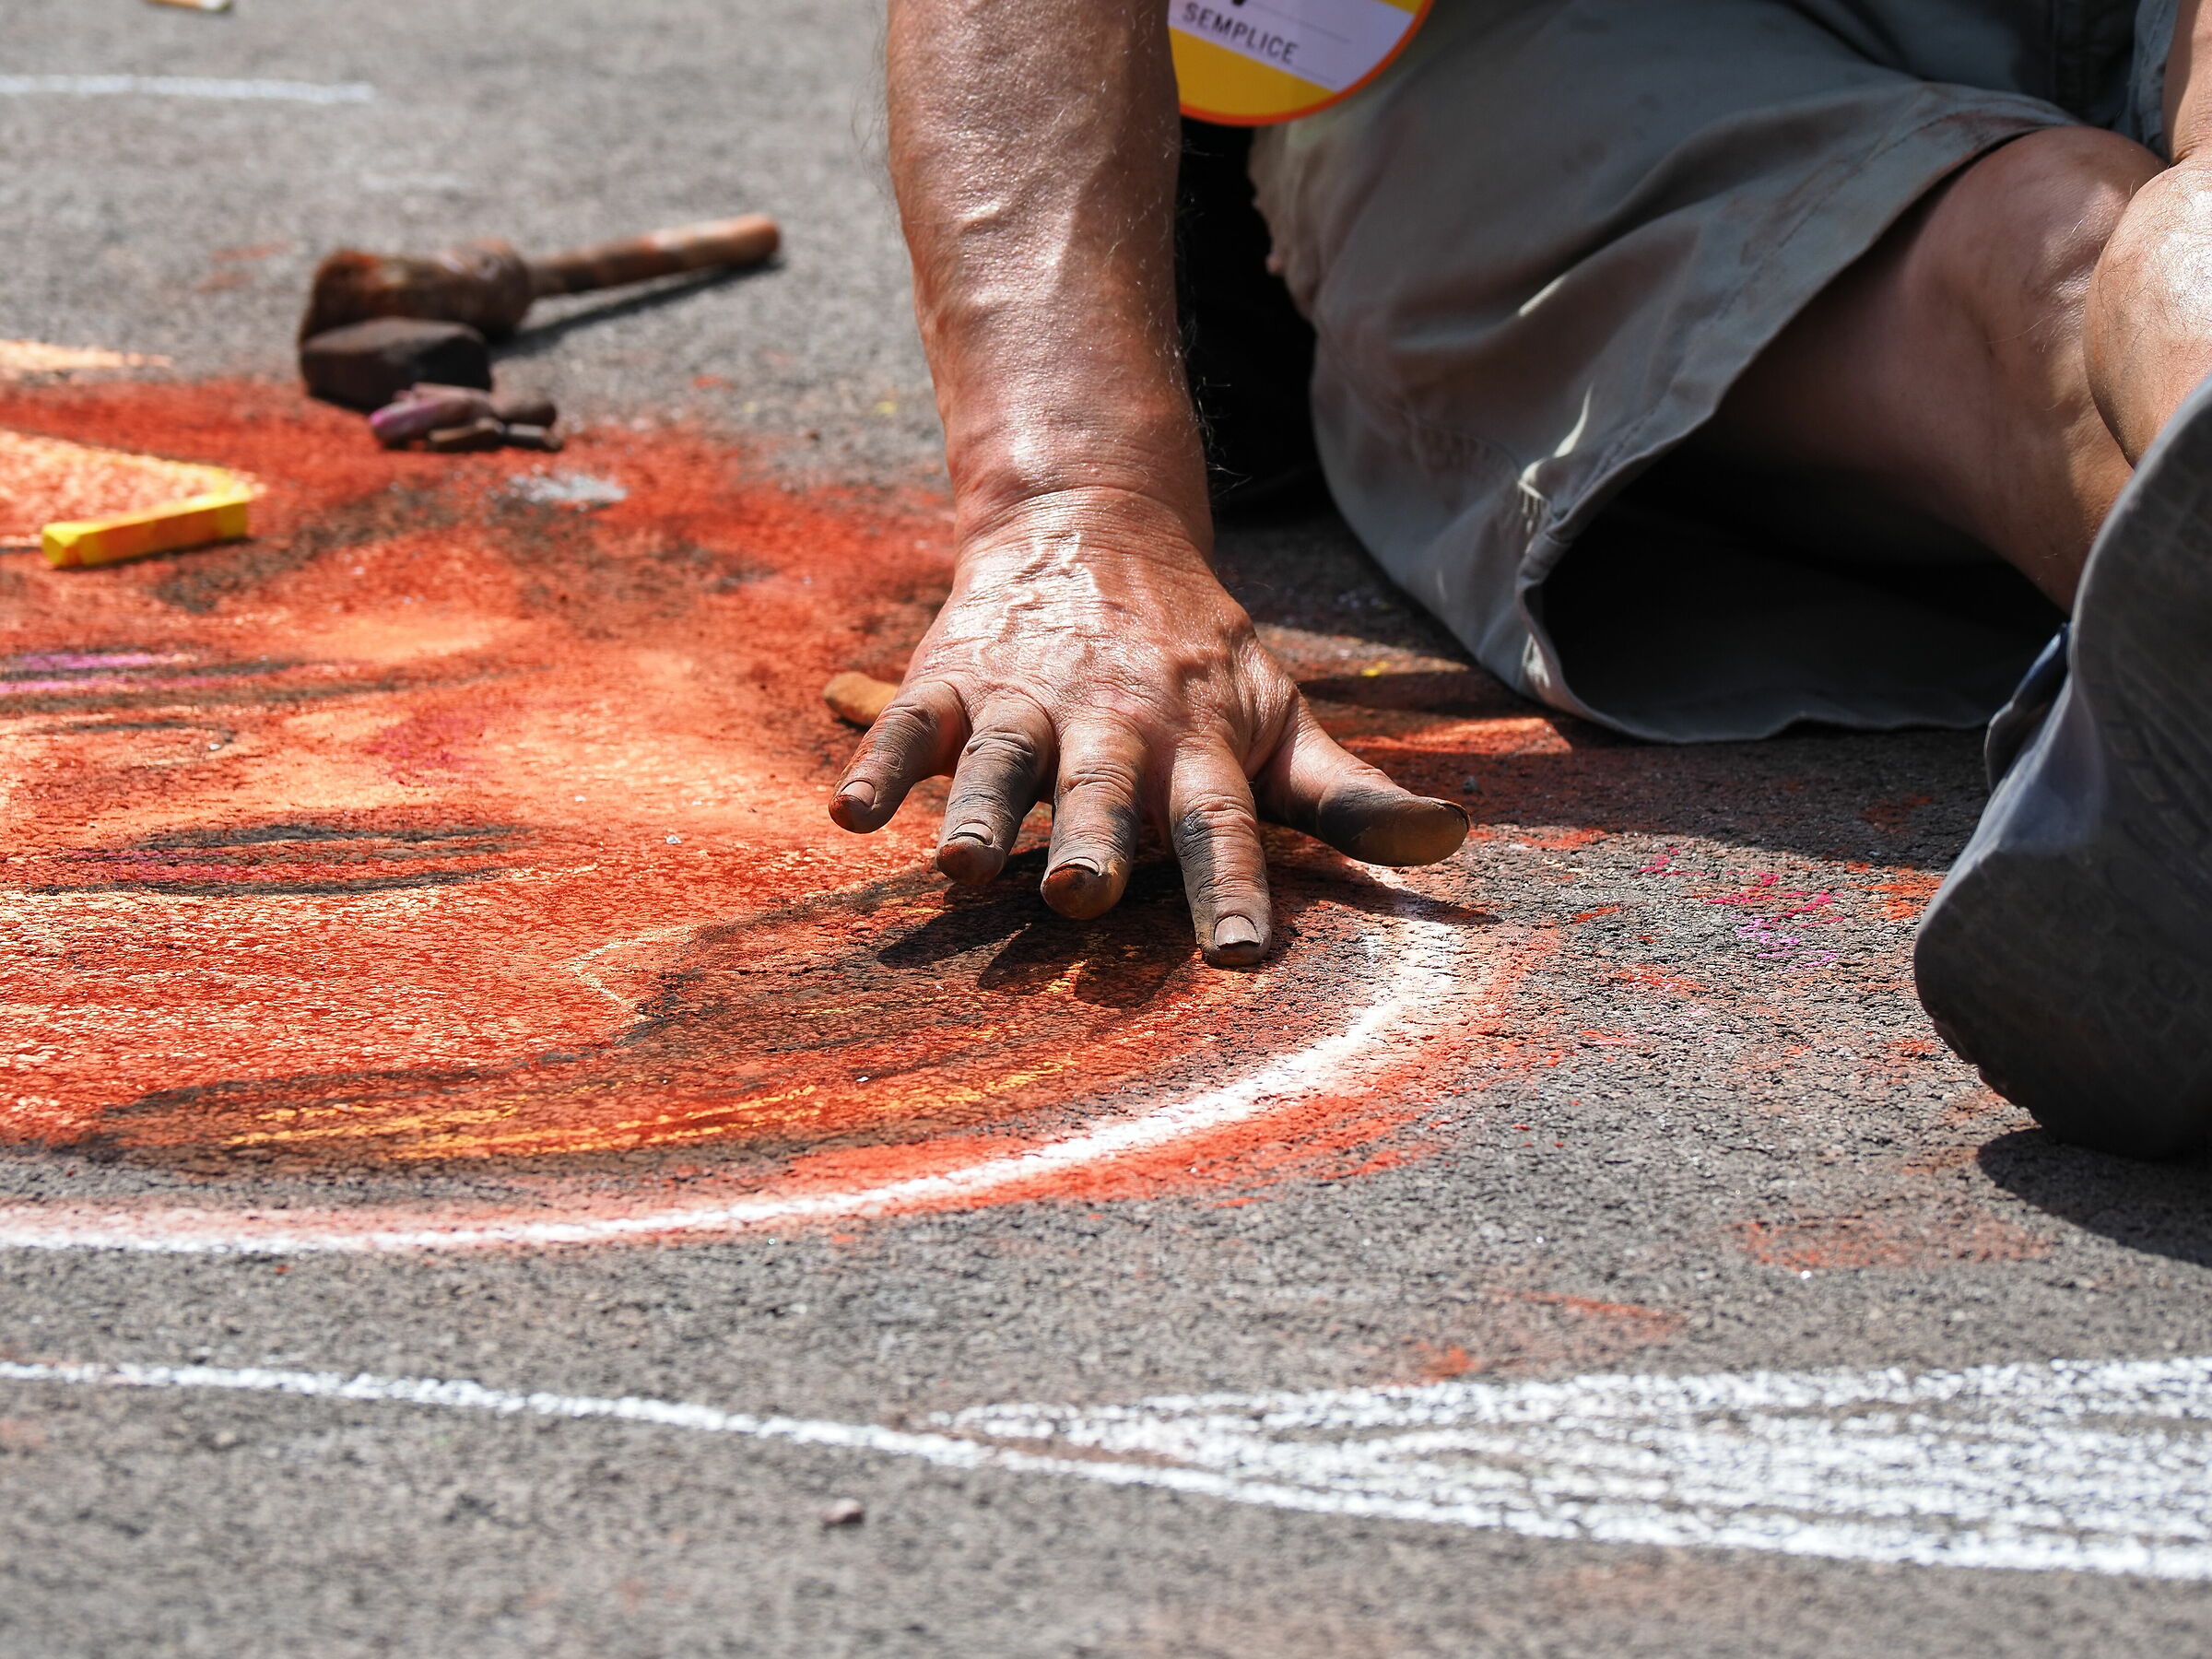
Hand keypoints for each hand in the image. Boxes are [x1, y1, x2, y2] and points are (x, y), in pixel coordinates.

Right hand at [829, 488, 1468, 963]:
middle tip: (1079, 892)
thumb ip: (1349, 797)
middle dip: (1090, 838)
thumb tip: (1449, 844)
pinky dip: (880, 761)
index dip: (1231, 886)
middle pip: (1102, 788)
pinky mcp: (955, 675)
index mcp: (1197, 744)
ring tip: (954, 866)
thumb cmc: (1196, 657)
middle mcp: (1113, 722)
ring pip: (1002, 755)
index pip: (1222, 822)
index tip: (1236, 957)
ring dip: (975, 806)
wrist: (1094, 523)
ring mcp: (1029, 695)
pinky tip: (852, 811)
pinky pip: (911, 722)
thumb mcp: (1281, 716)